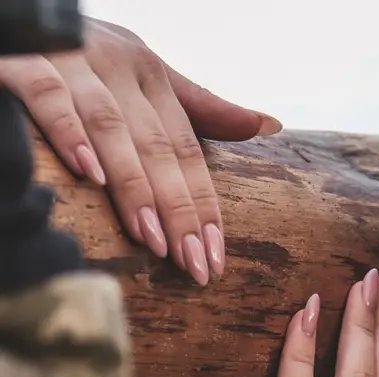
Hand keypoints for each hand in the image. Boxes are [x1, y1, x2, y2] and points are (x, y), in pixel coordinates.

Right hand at [0, 18, 282, 284]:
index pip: (188, 151)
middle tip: (194, 265)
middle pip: (159, 148)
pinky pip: (51, 97)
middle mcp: (120, 67)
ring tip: (153, 240)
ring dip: (135, 186)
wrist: (18, 12)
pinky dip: (70, 134)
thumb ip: (201, 106)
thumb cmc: (86, 55)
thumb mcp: (144, 76)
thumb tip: (268, 124)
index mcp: (152, 76)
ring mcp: (75, 61)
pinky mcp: (24, 61)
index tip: (216, 258)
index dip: (204, 206)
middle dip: (180, 211)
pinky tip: (88, 175)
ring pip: (113, 129)